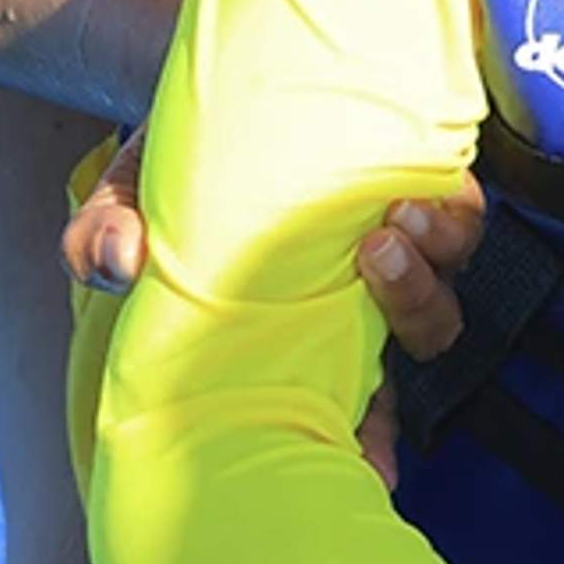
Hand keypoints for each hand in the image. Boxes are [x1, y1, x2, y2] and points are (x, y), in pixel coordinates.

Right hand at [62, 135, 489, 492]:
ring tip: (387, 227)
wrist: (211, 94)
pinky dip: (446, 208)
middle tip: (371, 269)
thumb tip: (117, 266)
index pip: (351, 409)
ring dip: (428, 263)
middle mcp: (358, 293)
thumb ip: (104, 237)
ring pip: (446, 276)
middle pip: (421, 334)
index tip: (374, 469)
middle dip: (410, 317)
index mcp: (299, 332)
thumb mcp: (123, 203)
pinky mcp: (414, 177)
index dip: (371, 444)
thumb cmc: (170, 171)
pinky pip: (460, 209)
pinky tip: (409, 190)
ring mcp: (396, 237)